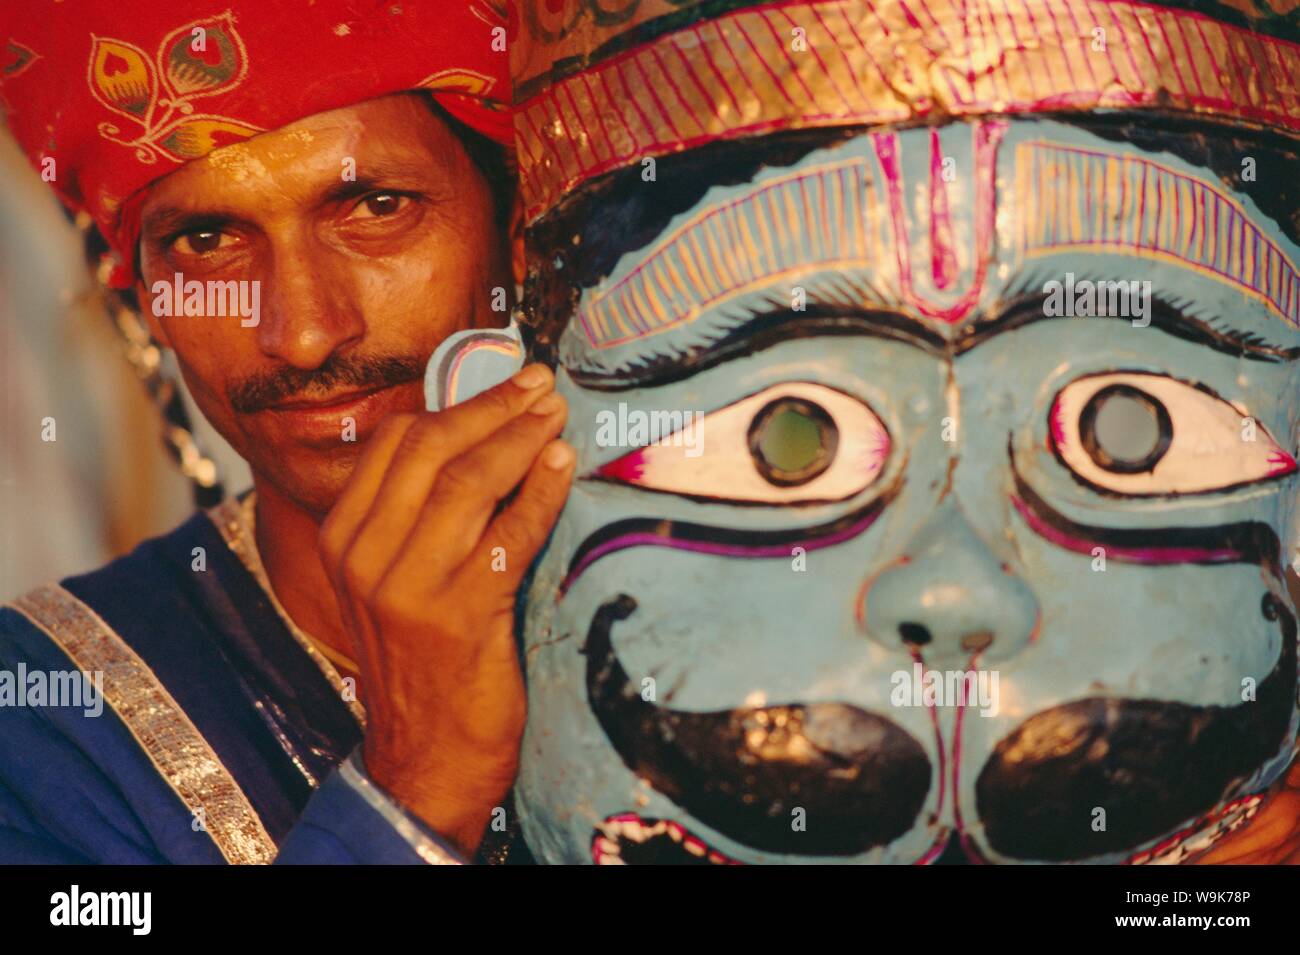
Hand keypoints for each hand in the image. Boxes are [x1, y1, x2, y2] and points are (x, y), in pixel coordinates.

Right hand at [318, 364, 573, 856]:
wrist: (424, 757)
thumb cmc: (421, 659)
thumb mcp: (393, 581)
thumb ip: (413, 515)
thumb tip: (472, 436)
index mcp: (343, 538)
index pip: (395, 442)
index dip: (455, 401)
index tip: (504, 380)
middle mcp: (365, 556)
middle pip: (432, 449)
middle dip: (493, 406)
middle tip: (541, 384)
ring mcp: (409, 586)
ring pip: (469, 482)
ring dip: (521, 440)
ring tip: (557, 417)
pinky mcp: (459, 616)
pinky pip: (509, 533)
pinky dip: (541, 493)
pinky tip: (562, 469)